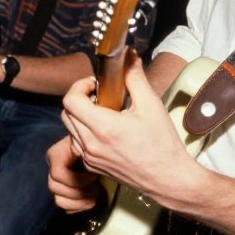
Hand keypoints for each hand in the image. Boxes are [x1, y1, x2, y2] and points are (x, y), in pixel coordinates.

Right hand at [47, 135, 101, 212]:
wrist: (102, 150)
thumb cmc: (99, 145)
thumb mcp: (94, 144)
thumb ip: (88, 151)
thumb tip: (90, 161)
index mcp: (57, 154)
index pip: (57, 173)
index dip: (77, 179)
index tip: (94, 177)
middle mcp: (54, 168)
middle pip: (55, 188)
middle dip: (79, 192)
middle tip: (97, 189)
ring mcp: (57, 182)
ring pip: (59, 200)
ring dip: (79, 202)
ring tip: (95, 195)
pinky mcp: (63, 193)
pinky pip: (65, 207)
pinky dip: (79, 207)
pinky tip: (90, 200)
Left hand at [61, 53, 196, 206]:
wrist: (168, 179)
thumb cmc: (162, 145)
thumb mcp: (151, 105)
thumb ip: (135, 77)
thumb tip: (129, 56)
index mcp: (103, 128)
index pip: (70, 100)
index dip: (80, 86)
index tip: (95, 85)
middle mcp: (91, 145)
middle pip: (66, 113)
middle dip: (79, 99)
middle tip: (100, 96)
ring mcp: (90, 158)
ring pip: (70, 129)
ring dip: (80, 116)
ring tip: (103, 113)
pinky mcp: (92, 167)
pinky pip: (77, 144)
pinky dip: (84, 133)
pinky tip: (104, 130)